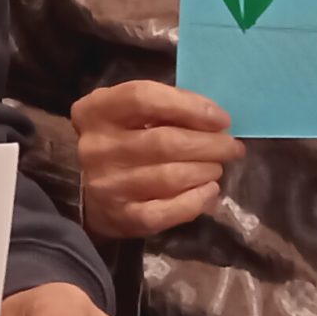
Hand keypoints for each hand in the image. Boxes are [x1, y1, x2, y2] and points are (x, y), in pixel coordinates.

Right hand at [72, 80, 242, 237]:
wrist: (85, 193)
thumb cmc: (119, 141)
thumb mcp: (129, 114)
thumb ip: (164, 107)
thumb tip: (214, 120)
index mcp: (96, 111)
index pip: (144, 98)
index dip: (189, 106)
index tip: (221, 118)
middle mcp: (97, 147)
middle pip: (164, 141)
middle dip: (209, 144)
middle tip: (231, 147)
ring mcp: (107, 185)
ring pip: (170, 176)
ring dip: (205, 170)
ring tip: (217, 167)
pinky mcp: (121, 217)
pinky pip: (166, 211)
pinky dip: (195, 201)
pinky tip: (210, 191)